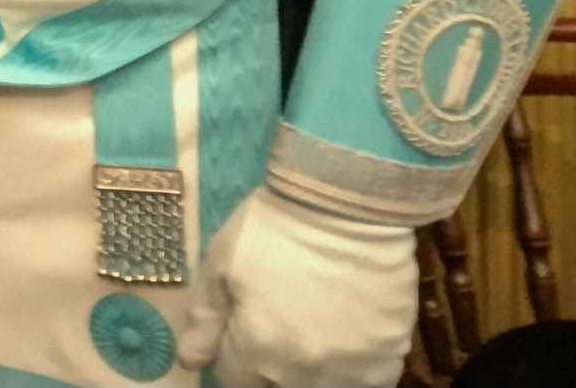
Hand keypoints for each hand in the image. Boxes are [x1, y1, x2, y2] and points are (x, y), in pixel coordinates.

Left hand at [176, 187, 418, 387]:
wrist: (346, 205)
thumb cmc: (274, 227)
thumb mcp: (220, 261)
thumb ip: (204, 319)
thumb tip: (189, 363)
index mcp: (258, 350)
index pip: (232, 380)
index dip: (230, 357)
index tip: (237, 333)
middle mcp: (303, 373)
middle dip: (265, 369)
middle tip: (273, 330)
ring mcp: (349, 372)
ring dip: (307, 372)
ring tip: (308, 333)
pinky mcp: (387, 361)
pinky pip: (364, 384)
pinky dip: (350, 372)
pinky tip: (344, 341)